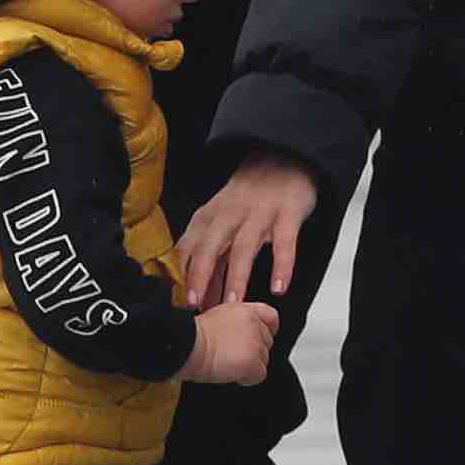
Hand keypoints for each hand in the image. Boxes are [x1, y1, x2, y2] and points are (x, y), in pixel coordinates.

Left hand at [179, 152, 319, 314]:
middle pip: (209, 246)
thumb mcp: (222, 222)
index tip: (176, 300)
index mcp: (209, 217)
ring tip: (234, 305)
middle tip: (195, 304)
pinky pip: (284, 243)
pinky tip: (278, 288)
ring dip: (238, 277)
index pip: (187, 247)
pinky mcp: (287, 215)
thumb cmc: (248, 198)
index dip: (181, 274)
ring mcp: (259, 214)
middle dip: (199, 275)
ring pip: (244, 247)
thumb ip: (212, 258)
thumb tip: (199, 296)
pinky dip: (282, 266)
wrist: (283, 159)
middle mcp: (230, 215)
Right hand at [181, 299, 279, 385]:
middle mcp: (254, 324)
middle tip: (233, 355)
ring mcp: (256, 344)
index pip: (271, 317)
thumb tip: (238, 335)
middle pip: (267, 342)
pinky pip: (259, 376)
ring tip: (227, 363)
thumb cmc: (190, 334)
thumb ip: (234, 323)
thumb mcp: (215, 317)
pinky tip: (230, 373)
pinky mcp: (253, 362)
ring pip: (264, 360)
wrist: (186, 345)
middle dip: (254, 351)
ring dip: (248, 365)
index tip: (259, 338)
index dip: (267, 330)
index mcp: (245, 310)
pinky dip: (246, 379)